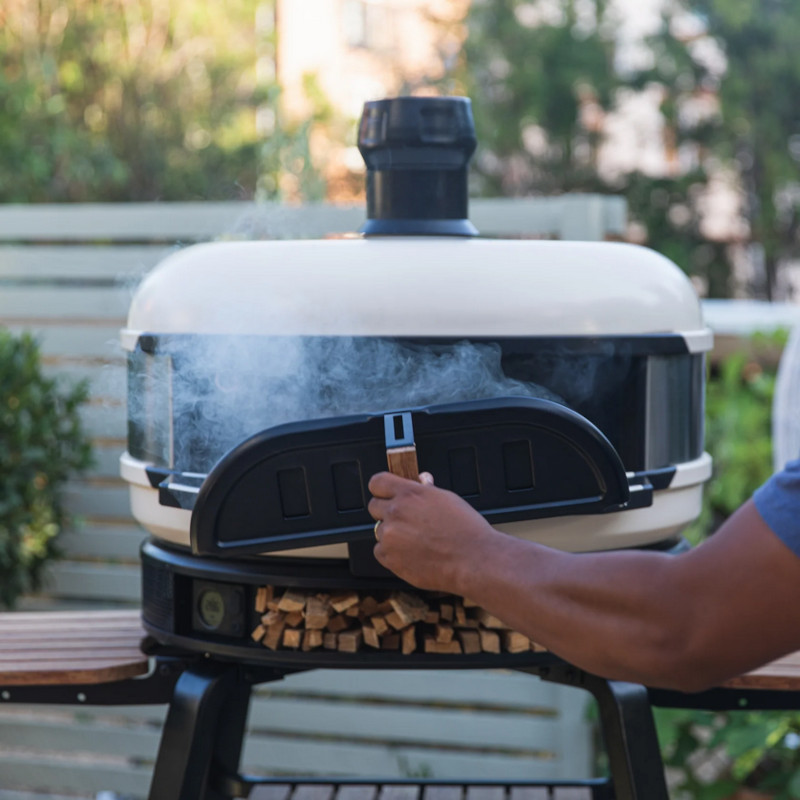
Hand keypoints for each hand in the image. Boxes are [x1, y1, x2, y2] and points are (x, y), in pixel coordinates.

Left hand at [368, 471, 497, 591]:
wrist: (473, 560)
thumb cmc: (465, 529)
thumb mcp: (447, 499)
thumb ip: (426, 490)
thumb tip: (421, 480)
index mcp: (409, 494)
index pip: (377, 482)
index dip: (382, 488)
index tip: (386, 493)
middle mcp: (395, 512)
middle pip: (374, 506)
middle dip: (386, 510)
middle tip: (406, 520)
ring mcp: (390, 536)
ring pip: (379, 530)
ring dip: (392, 534)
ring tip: (417, 540)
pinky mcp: (389, 558)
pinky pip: (380, 551)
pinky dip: (392, 553)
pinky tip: (413, 553)